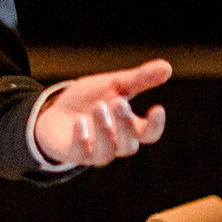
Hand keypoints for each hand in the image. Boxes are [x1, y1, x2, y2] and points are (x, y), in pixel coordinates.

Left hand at [33, 59, 171, 165]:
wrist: (54, 113)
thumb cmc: (88, 101)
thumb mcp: (113, 85)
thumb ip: (139, 79)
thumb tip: (167, 67)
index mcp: (126, 128)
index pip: (148, 134)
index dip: (155, 125)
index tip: (158, 108)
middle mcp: (113, 143)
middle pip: (129, 145)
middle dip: (125, 125)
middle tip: (120, 102)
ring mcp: (92, 151)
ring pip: (106, 152)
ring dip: (105, 130)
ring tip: (100, 106)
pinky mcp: (71, 153)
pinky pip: (79, 154)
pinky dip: (81, 139)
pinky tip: (79, 121)